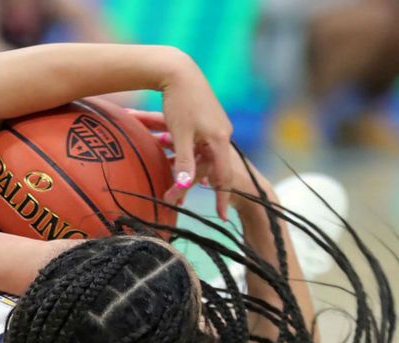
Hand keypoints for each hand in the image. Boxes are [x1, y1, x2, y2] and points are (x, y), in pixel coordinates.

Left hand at [126, 56, 232, 219]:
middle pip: (211, 168)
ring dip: (189, 171)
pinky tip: (178, 160)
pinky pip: (200, 145)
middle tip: (177, 201)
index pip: (224, 177)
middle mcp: (222, 134)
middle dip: (196, 186)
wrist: (179, 69)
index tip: (222, 216)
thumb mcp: (181, 134)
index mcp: (219, 140)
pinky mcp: (208, 120)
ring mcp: (216, 126)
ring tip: (174, 186)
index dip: (222, 197)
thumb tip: (185, 185)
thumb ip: (184, 161)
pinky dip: (189, 156)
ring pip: (204, 157)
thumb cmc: (179, 101)